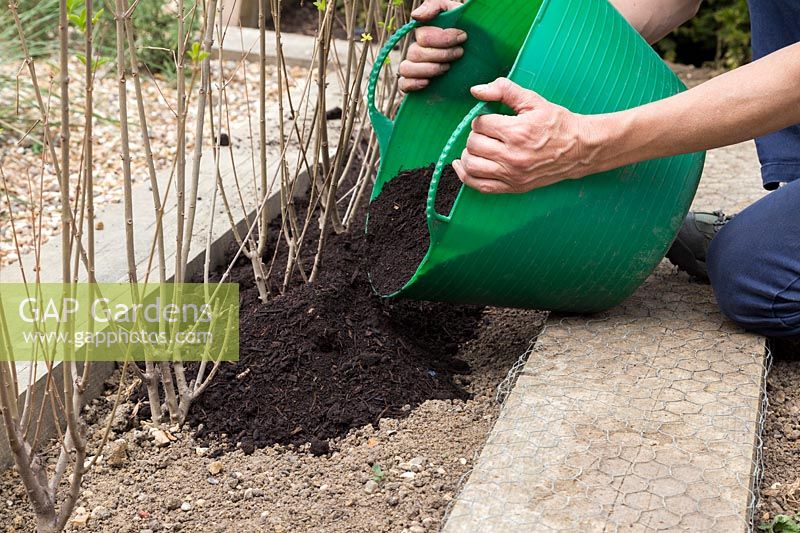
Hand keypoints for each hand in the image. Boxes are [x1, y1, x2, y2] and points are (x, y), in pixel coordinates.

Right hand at [398, 0, 465, 92]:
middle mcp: (417, 50)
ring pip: (406, 68)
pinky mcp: (414, 84)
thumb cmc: (469, 33)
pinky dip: (413, 83)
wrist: (482, 60)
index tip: (463, 37)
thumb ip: (436, 5)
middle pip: (415, 52)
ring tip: (447, 68)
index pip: (423, 35)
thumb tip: (416, 15)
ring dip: (428, 69)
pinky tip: (428, 82)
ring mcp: (414, 68)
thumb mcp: (457, 12)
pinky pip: (403, 84)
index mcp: (425, 33)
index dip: (443, 38)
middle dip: (441, 54)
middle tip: (460, 53)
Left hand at [452, 78, 602, 193]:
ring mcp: (512, 174)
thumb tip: (476, 90)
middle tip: (485, 132)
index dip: (482, 119)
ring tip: (476, 147)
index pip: (480, 124)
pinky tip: (461, 165)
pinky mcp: (513, 187)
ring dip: (468, 154)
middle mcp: (513, 156)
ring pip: (472, 165)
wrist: (579, 149)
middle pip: (474, 144)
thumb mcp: (533, 101)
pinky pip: (479, 185)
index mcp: (517, 132)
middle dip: (475, 135)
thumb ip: (504, 91)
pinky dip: (466, 175)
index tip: (491, 119)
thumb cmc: (557, 123)